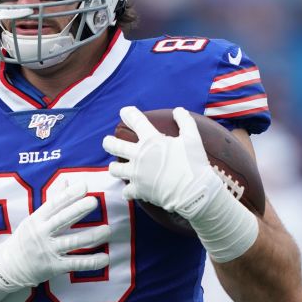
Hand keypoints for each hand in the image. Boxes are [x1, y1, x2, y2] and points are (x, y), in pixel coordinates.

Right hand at [0, 180, 111, 287]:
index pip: (54, 204)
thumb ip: (53, 201)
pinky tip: (105, 258)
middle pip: (62, 220)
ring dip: (92, 236)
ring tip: (107, 230)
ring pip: (73, 242)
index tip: (84, 186)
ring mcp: (49, 251)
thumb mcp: (34, 218)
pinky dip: (92, 262)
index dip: (69, 195)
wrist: (10, 266)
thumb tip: (67, 182)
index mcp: (37, 219)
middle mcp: (42, 234)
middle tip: (94, 201)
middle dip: (78, 210)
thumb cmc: (26, 238)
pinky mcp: (55, 267)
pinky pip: (76, 263)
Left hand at [102, 106, 223, 220]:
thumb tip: (178, 110)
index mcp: (151, 141)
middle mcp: (139, 156)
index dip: (128, 114)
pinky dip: (128, 191)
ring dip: (115, 167)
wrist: (193, 192)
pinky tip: (130, 190)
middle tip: (107, 141)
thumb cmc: (194, 164)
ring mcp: (136, 174)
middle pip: (114, 145)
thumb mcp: (193, 138)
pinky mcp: (138, 190)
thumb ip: (185, 121)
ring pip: (114, 169)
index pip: (136, 121)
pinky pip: (126, 191)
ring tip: (117, 167)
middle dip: (108, 142)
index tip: (123, 112)